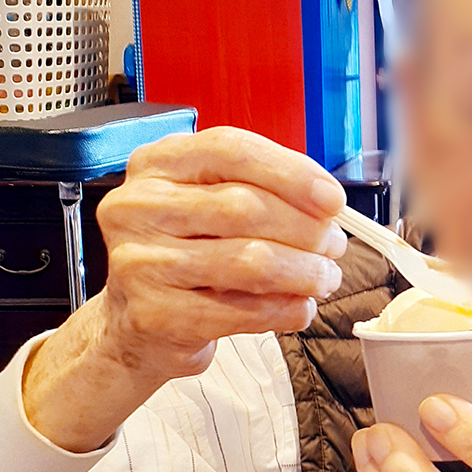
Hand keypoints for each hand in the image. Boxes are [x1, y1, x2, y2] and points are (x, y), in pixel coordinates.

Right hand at [24, 127, 347, 451]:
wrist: (137, 321)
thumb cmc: (186, 253)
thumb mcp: (212, 205)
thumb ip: (263, 190)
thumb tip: (327, 204)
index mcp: (157, 164)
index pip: (230, 150)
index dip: (292, 172)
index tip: (333, 200)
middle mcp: (138, 207)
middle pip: (246, 206)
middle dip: (307, 229)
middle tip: (334, 246)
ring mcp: (140, 262)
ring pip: (251, 261)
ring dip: (305, 272)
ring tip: (325, 278)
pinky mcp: (155, 315)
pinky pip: (243, 311)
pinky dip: (286, 309)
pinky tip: (300, 307)